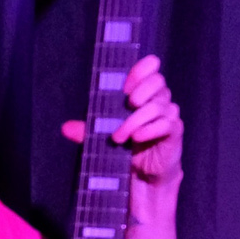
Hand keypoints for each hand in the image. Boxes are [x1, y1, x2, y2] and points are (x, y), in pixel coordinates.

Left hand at [61, 54, 183, 187]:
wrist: (143, 173)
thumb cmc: (127, 146)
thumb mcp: (103, 135)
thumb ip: (87, 130)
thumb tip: (65, 128)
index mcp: (145, 91)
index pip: (152, 65)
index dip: (140, 70)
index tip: (124, 86)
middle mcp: (160, 98)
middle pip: (158, 81)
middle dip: (139, 92)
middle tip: (126, 106)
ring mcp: (169, 114)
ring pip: (156, 106)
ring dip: (134, 121)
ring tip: (119, 137)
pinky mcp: (174, 131)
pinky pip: (165, 124)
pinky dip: (149, 130)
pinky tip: (137, 137)